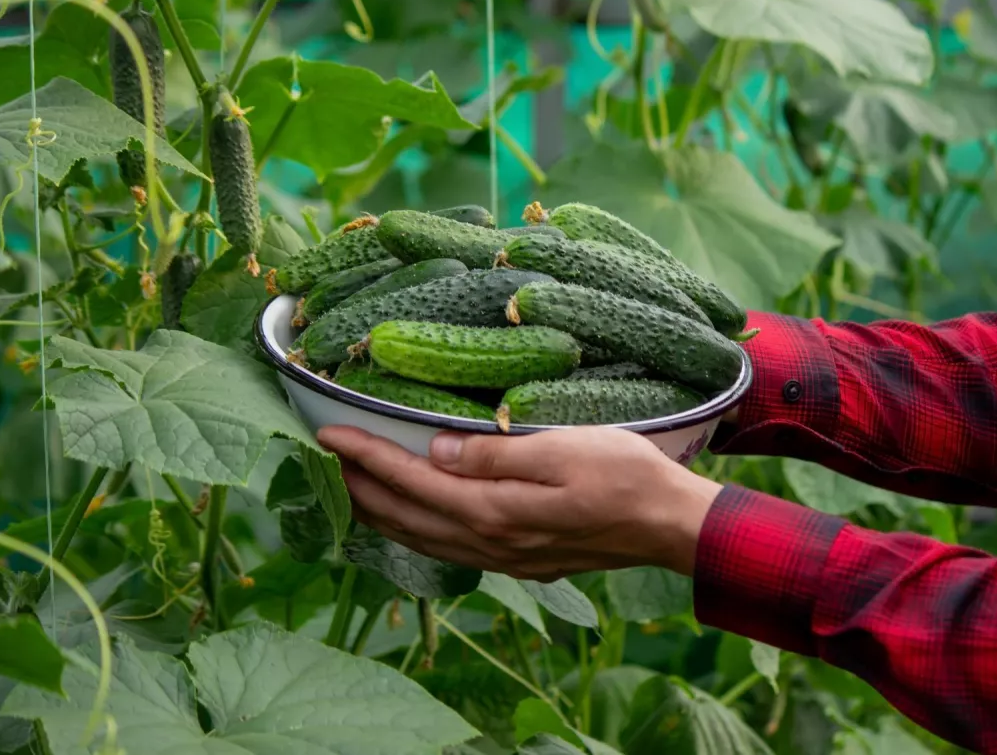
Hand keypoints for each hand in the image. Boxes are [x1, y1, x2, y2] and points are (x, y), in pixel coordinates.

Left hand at [316, 425, 723, 581]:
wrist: (670, 525)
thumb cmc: (626, 475)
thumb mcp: (563, 448)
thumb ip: (495, 454)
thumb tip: (436, 450)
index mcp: (496, 511)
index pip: (412, 480)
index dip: (367, 457)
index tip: (328, 434)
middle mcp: (492, 542)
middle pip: (407, 518)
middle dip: (361, 489)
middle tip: (325, 460)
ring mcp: (507, 558)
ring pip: (424, 540)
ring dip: (383, 515)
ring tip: (353, 490)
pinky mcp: (523, 562)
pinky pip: (449, 550)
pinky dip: (416, 533)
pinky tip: (413, 520)